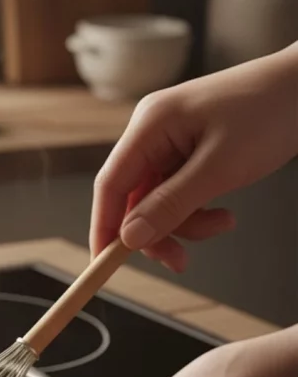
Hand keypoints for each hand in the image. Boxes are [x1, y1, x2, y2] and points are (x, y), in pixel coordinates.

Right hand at [91, 42, 297, 272]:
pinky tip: (225, 211)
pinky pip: (179, 191)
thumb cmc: (271, 112)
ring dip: (186, 222)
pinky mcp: (190, 150)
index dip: (104, 226)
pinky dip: (198, 209)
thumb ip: (171, 205)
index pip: (110, 184)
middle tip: (180, 261)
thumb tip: (130, 238)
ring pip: (158, 200)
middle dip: (156, 231)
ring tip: (224, 223)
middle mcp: (152, 132)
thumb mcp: (220, 168)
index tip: (104, 264)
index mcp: (150, 125)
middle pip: (134, 197)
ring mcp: (171, 141)